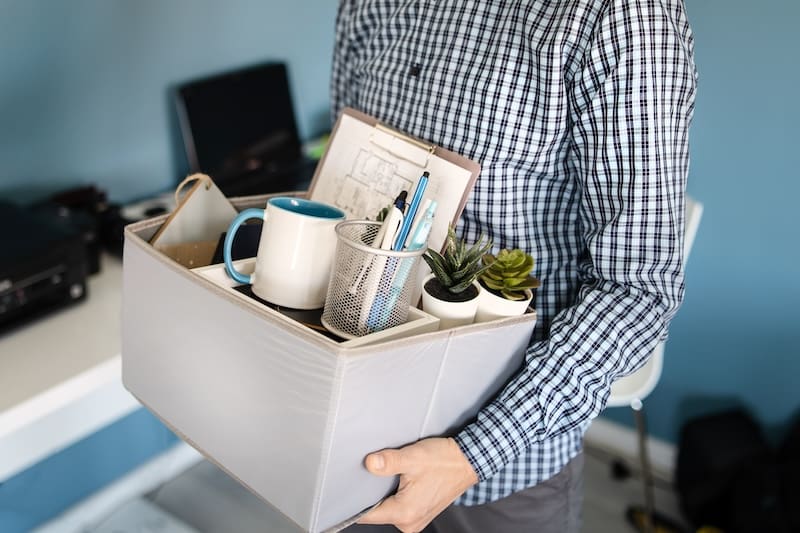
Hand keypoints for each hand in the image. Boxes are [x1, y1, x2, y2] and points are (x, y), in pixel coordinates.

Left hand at [357, 437, 477, 532]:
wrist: (468, 462)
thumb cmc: (444, 461)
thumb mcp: (413, 457)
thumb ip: (389, 461)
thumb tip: (369, 463)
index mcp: (404, 512)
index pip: (366, 515)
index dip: (353, 502)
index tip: (347, 487)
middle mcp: (409, 522)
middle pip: (376, 513)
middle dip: (370, 495)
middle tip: (368, 474)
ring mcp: (416, 520)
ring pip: (388, 510)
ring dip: (384, 494)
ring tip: (389, 475)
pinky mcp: (421, 513)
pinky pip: (399, 508)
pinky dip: (395, 495)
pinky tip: (399, 480)